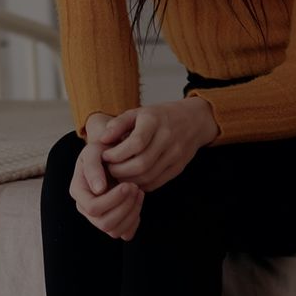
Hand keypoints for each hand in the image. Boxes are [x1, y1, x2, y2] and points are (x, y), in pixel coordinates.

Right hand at [72, 114, 142, 239]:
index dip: (112, 200)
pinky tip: (138, 203)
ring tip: (140, 192)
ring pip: (114, 231)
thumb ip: (92, 167)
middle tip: (136, 188)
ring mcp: (98, 217)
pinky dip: (134, 222)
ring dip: (131, 213)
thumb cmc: (102, 150)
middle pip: (104, 223)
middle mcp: (85, 208)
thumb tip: (98, 190)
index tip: (128, 185)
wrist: (112, 154)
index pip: (92, 207)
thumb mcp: (93, 151)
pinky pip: (124, 233)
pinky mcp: (113, 221)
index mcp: (78, 191)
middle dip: (125, 207)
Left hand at [102, 97, 218, 191]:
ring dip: (128, 180)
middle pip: (141, 164)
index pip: (135, 144)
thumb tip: (102, 139)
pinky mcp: (178, 168)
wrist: (193, 120)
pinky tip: (131, 178)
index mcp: (155, 121)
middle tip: (109, 168)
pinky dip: (140, 184)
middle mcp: (168, 138)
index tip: (105, 155)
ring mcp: (175, 155)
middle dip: (119, 170)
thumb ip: (119, 124)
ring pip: (148, 176)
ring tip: (118, 174)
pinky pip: (156, 182)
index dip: (117, 154)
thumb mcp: (138, 112)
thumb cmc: (160, 116)